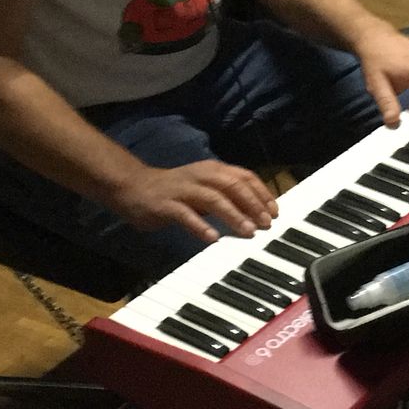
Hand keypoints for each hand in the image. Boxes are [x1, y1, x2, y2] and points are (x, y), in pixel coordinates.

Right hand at [106, 160, 278, 243]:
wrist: (134, 186)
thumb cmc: (175, 190)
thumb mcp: (204, 187)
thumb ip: (226, 196)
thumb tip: (256, 212)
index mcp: (212, 169)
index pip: (243, 176)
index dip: (261, 192)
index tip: (275, 211)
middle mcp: (200, 175)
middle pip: (232, 185)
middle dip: (253, 204)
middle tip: (267, 223)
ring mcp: (183, 189)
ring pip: (213, 199)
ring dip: (233, 215)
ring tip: (248, 231)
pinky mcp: (166, 204)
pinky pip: (185, 215)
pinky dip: (200, 226)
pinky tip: (212, 238)